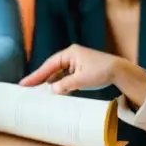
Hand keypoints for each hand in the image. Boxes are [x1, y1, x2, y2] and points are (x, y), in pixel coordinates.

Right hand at [20, 45, 134, 94]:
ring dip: (49, 82)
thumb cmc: (102, 71)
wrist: (120, 71)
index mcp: (70, 53)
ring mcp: (75, 63)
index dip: (36, 75)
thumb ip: (66, 85)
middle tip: (25, 88)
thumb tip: (51, 90)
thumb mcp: (82, 79)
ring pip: (57, 73)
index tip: (24, 83)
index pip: (49, 65)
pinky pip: (65, 77)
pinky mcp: (79, 69)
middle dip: (40, 78)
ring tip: (36, 91)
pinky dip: (59, 84)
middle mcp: (71, 56)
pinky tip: (53, 91)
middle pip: (51, 68)